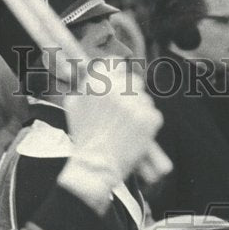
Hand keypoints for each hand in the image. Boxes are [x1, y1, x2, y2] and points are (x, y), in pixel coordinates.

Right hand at [60, 63, 166, 198]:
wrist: (96, 166)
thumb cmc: (84, 139)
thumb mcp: (74, 106)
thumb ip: (86, 86)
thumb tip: (96, 74)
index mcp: (97, 82)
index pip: (116, 63)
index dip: (119, 75)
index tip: (120, 85)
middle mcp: (116, 88)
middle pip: (134, 81)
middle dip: (132, 95)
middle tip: (125, 114)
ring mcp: (134, 103)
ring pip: (145, 100)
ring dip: (140, 111)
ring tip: (128, 129)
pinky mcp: (149, 118)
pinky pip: (154, 115)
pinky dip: (148, 126)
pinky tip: (136, 136)